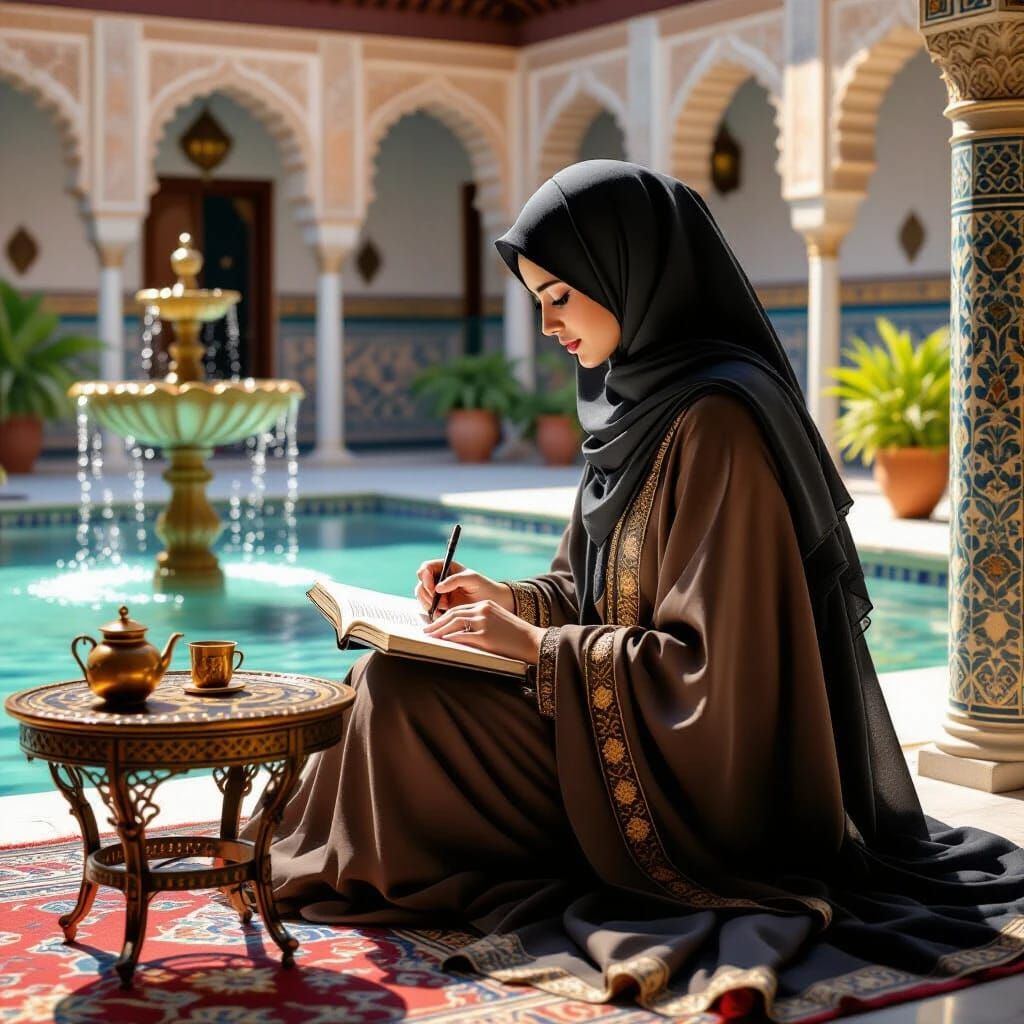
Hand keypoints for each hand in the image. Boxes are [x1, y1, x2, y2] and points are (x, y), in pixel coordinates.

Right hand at [415, 560, 513, 617]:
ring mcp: (437, 594)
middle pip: (421, 583)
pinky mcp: (439, 607)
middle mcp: (439, 580)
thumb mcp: (471, 579)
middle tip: (440, 602)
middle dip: (427, 594)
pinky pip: (427, 609)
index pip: (426, 568)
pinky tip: (444, 614)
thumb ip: (455, 580)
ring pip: (421, 597)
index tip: (433, 587)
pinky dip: (432, 612)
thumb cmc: (483, 586)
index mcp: (445, 568)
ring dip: (429, 603)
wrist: (491, 603)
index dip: (425, 576)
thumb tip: (437, 588)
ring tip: (445, 607)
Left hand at [422, 600, 544, 663]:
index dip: (444, 616)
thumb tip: (461, 632)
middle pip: (453, 614)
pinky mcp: (484, 636)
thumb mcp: (498, 621)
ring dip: (439, 631)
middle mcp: (483, 610)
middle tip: (426, 631)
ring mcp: (483, 622)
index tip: (435, 623)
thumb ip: (481, 622)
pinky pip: (461, 637)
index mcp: (485, 605)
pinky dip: (450, 639)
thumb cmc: (516, 635)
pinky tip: (442, 643)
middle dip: (437, 623)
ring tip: (429, 638)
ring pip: (454, 624)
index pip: (459, 609)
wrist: (533, 641)